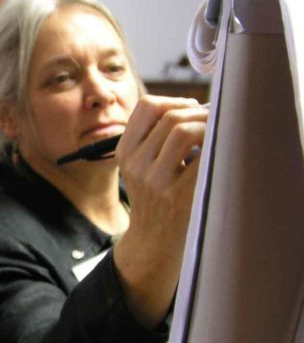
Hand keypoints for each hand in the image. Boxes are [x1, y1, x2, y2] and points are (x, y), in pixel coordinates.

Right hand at [113, 95, 207, 328]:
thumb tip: (194, 107)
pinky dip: (216, 148)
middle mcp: (136, 165)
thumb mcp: (139, 167)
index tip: (189, 109)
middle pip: (171, 116)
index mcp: (125, 153)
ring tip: (217, 136)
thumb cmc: (155, 198)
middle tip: (214, 121)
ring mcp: (157, 181)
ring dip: (209, 127)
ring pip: (185, 130)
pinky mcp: (179, 195)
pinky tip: (218, 156)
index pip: (146, 107)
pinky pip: (204, 156)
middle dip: (200, 112)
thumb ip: (153, 138)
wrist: (153, 242)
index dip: (174, 100)